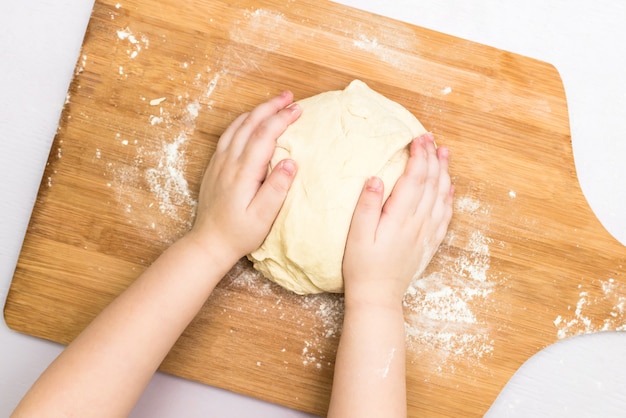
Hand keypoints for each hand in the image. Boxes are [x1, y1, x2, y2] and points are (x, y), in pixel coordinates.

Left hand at [189, 91, 301, 263]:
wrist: (208, 243)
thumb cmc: (239, 233)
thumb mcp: (263, 217)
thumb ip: (276, 189)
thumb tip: (291, 162)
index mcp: (243, 172)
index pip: (264, 136)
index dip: (282, 119)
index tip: (298, 109)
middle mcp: (229, 162)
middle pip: (250, 124)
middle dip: (271, 107)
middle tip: (290, 97)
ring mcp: (219, 163)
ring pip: (238, 126)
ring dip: (256, 111)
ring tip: (274, 103)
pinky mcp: (215, 167)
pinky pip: (228, 135)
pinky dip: (243, 121)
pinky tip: (250, 120)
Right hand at [342, 132, 453, 307]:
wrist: (378, 296)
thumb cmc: (362, 266)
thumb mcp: (356, 236)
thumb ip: (367, 206)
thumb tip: (376, 178)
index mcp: (399, 217)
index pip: (414, 179)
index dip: (419, 156)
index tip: (418, 138)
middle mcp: (418, 223)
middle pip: (431, 183)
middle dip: (432, 158)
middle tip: (431, 138)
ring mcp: (426, 233)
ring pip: (441, 197)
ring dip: (444, 173)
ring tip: (444, 154)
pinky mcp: (429, 243)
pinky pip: (445, 216)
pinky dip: (450, 198)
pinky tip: (450, 188)